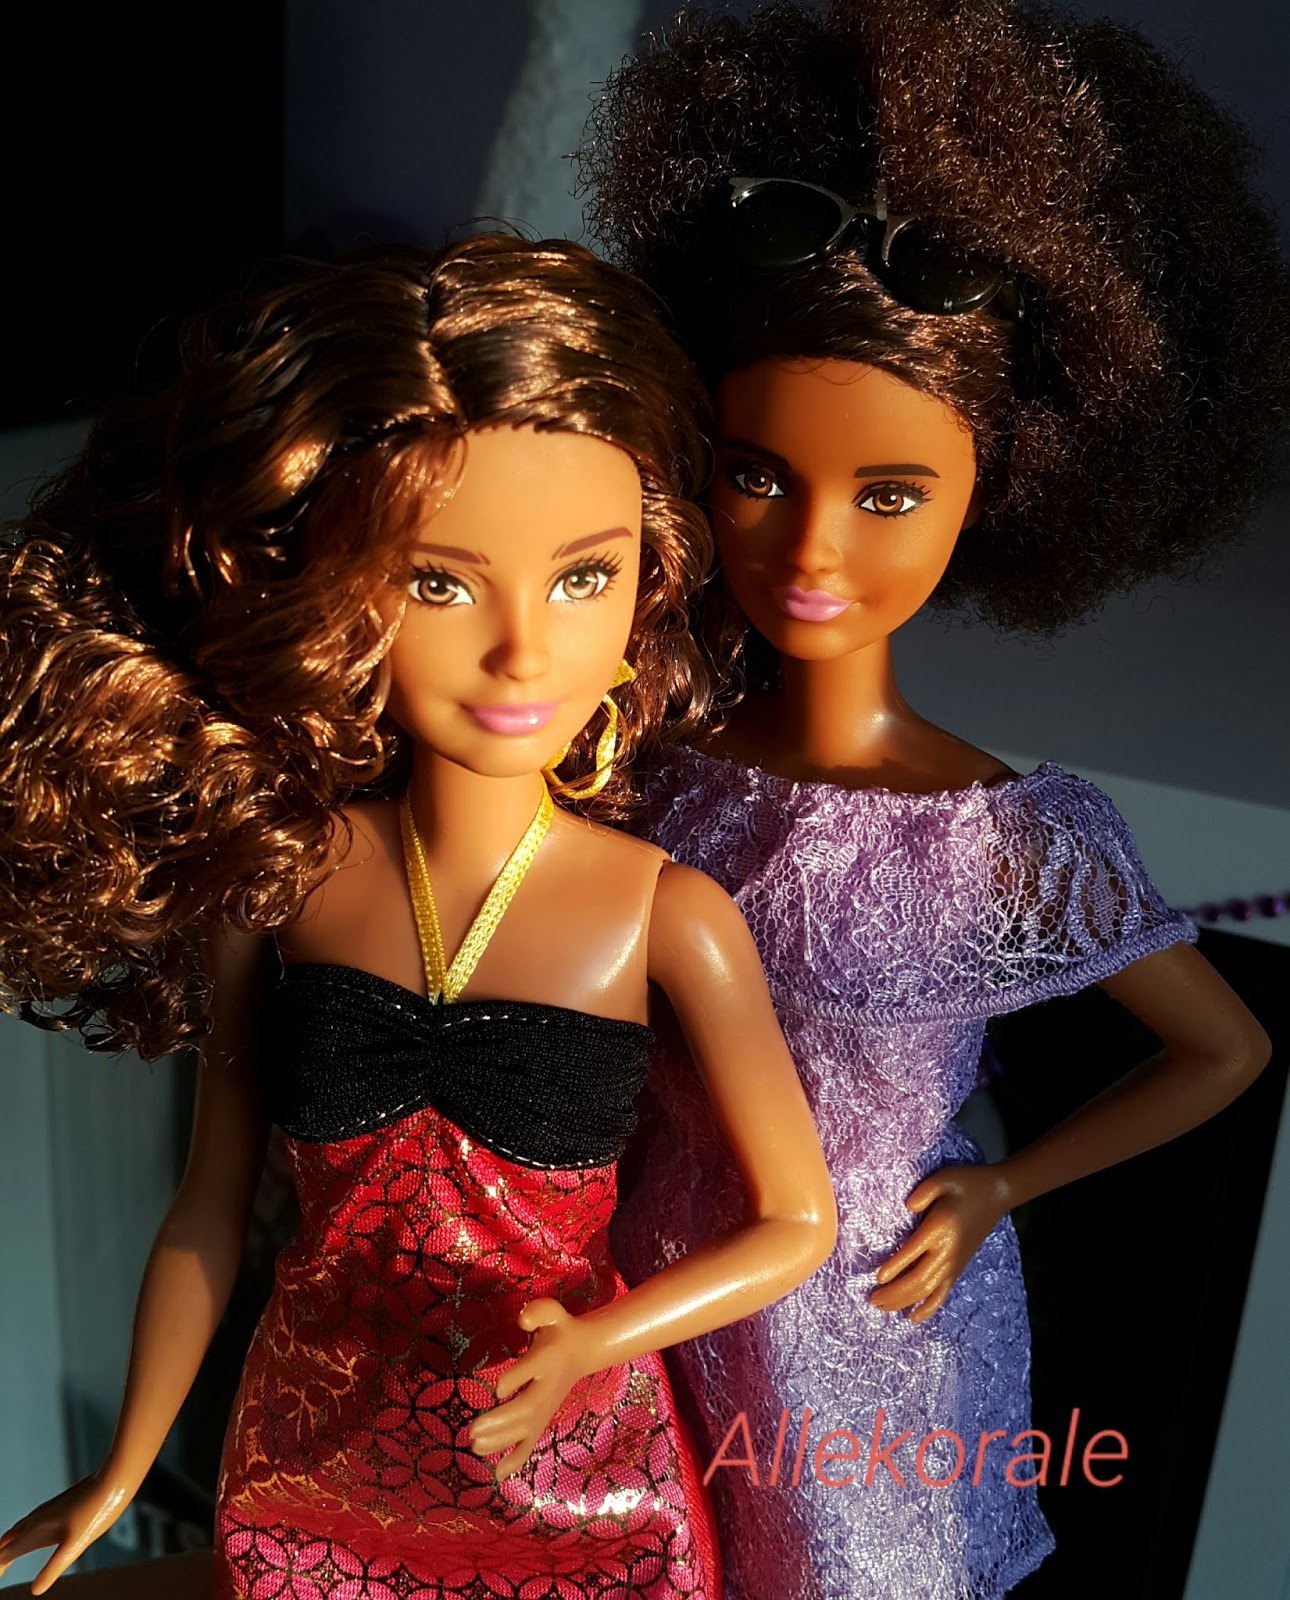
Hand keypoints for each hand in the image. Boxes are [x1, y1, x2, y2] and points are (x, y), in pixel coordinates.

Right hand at [0, 1473, 134, 1593]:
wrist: (113, 1480)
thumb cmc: (96, 1511)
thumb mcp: (75, 1545)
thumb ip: (53, 1568)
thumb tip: (35, 1591)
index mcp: (36, 1531)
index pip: (5, 1554)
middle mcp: (37, 1519)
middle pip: (6, 1541)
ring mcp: (48, 1510)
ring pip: (18, 1529)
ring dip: (7, 1545)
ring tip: (5, 1557)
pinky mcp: (59, 1505)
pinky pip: (31, 1521)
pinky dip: (22, 1533)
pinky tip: (34, 1534)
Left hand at [467, 1299, 597, 1481]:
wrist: (582, 1352)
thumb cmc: (559, 1330)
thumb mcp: (553, 1313)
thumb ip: (538, 1311)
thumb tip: (521, 1321)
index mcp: (548, 1359)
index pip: (532, 1371)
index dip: (515, 1379)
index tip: (497, 1388)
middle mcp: (547, 1388)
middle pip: (526, 1409)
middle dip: (500, 1421)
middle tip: (472, 1430)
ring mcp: (545, 1408)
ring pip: (524, 1430)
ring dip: (500, 1441)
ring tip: (473, 1445)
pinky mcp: (542, 1420)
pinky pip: (530, 1444)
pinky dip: (515, 1460)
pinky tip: (497, 1476)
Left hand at [871, 1164, 1010, 1323]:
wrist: (997, 1194)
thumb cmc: (966, 1183)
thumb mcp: (943, 1178)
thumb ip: (924, 1192)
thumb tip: (908, 1207)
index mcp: (939, 1230)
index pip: (913, 1253)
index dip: (895, 1268)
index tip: (877, 1278)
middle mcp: (947, 1252)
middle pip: (918, 1281)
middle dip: (894, 1293)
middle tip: (872, 1299)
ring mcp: (954, 1263)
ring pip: (927, 1291)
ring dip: (904, 1302)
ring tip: (882, 1307)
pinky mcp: (958, 1267)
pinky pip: (942, 1293)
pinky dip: (928, 1308)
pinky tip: (913, 1318)